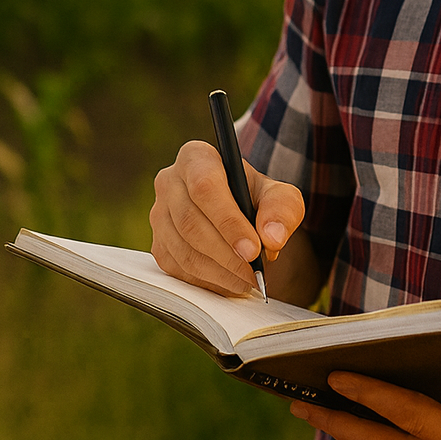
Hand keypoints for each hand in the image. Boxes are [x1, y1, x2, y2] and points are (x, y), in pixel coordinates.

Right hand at [150, 138, 304, 295]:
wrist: (239, 211)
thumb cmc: (257, 198)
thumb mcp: (279, 195)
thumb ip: (282, 209)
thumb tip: (272, 238)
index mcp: (196, 157)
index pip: (204, 187)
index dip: (228, 221)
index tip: (253, 250)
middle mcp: (169, 182)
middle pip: (191, 222)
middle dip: (226, 254)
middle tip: (254, 273)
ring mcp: (159, 215)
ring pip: (183, 250)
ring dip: (218, 272)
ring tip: (248, 280)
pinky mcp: (159, 245)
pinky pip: (178, 269)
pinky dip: (207, 282)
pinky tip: (231, 282)